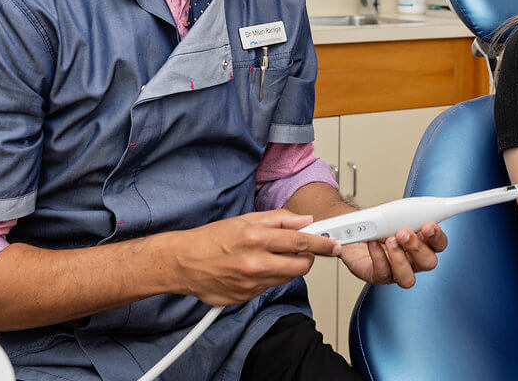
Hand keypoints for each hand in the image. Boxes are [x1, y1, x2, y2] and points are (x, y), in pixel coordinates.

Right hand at [164, 210, 340, 305]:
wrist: (183, 263)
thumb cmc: (210, 239)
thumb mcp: (245, 219)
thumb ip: (278, 219)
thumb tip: (304, 221)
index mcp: (256, 238)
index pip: (301, 242)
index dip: (322, 243)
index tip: (334, 244)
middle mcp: (256, 263)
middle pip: (301, 265)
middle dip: (308, 257)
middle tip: (302, 250)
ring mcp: (252, 283)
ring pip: (287, 277)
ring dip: (288, 267)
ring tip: (271, 256)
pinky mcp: (246, 297)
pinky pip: (270, 287)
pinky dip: (271, 277)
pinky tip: (256, 268)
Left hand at [339, 222, 447, 287]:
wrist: (355, 230)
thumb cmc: (378, 223)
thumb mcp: (395, 212)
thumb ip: (409, 212)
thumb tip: (418, 208)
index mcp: (422, 243)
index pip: (440, 244)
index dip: (437, 237)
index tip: (428, 226)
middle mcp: (413, 260)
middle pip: (428, 263)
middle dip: (417, 247)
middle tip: (403, 232)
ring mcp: (396, 271)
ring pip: (408, 278)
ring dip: (399, 259)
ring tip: (389, 240)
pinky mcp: (378, 276)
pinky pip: (382, 273)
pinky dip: (377, 256)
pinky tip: (373, 242)